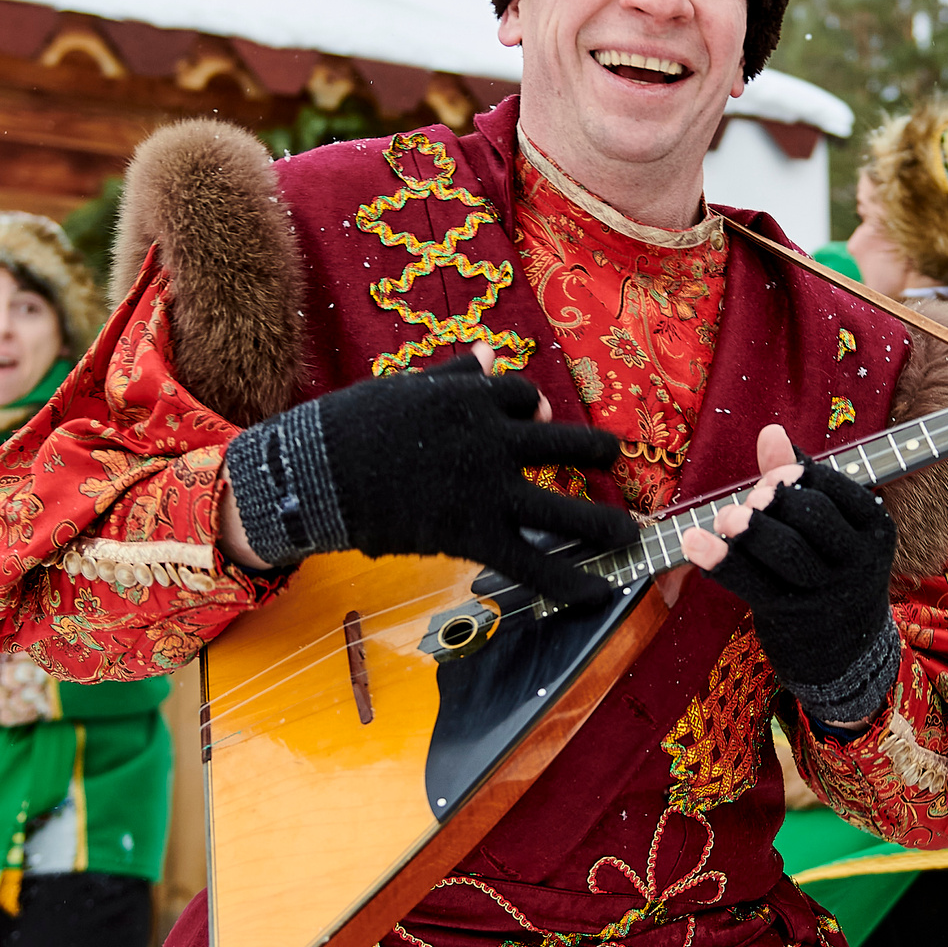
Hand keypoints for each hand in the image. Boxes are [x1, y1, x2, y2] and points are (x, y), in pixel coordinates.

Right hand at [225, 343, 636, 606]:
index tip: (539, 419)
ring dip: (604, 524)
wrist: (316, 472)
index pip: (523, 397)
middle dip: (596, 452)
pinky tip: (597, 595)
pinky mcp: (475, 533)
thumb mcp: (406, 389)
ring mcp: (489, 488)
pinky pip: (534, 562)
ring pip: (564, 509)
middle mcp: (494, 439)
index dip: (533, 409)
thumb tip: (488, 352)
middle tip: (615, 458)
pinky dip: (569, 582)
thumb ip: (455, 376)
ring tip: (631, 535)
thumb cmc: (353, 427)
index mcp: (474, 398)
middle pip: (564, 444)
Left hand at [684, 425, 898, 729]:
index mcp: (875, 527)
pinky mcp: (789, 617)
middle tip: (751, 499)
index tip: (774, 477)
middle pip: (813, 517)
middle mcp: (858, 560)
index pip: (836, 488)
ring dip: (749, 528)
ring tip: (725, 517)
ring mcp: (825, 592)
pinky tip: (692, 541)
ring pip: (786, 552)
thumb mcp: (830, 527)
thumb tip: (771, 432)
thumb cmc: (831, 570)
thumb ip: (798, 478)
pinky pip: (751, 584)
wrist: (846, 654)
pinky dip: (719, 560)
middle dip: (775, 500)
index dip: (799, 474)